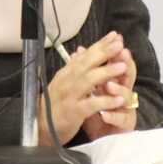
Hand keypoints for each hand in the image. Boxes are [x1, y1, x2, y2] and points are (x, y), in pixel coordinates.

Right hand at [39, 31, 128, 145]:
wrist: (40, 127)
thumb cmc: (54, 105)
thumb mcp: (63, 83)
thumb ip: (74, 68)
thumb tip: (81, 51)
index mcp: (66, 74)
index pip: (84, 55)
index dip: (99, 45)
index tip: (114, 36)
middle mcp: (66, 82)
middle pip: (86, 64)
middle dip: (103, 53)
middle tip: (119, 44)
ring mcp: (69, 97)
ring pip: (88, 81)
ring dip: (106, 73)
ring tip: (122, 67)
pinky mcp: (73, 112)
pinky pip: (90, 105)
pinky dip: (105, 101)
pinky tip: (118, 99)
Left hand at [81, 44, 137, 140]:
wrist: (95, 138)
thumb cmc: (95, 113)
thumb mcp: (89, 90)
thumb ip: (88, 71)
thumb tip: (79, 50)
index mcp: (114, 84)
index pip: (118, 64)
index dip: (117, 52)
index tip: (115, 39)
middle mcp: (123, 95)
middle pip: (128, 77)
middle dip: (125, 65)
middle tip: (121, 55)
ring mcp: (125, 111)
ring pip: (127, 99)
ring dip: (118, 91)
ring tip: (109, 86)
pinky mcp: (123, 127)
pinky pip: (120, 121)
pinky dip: (112, 117)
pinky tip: (105, 115)